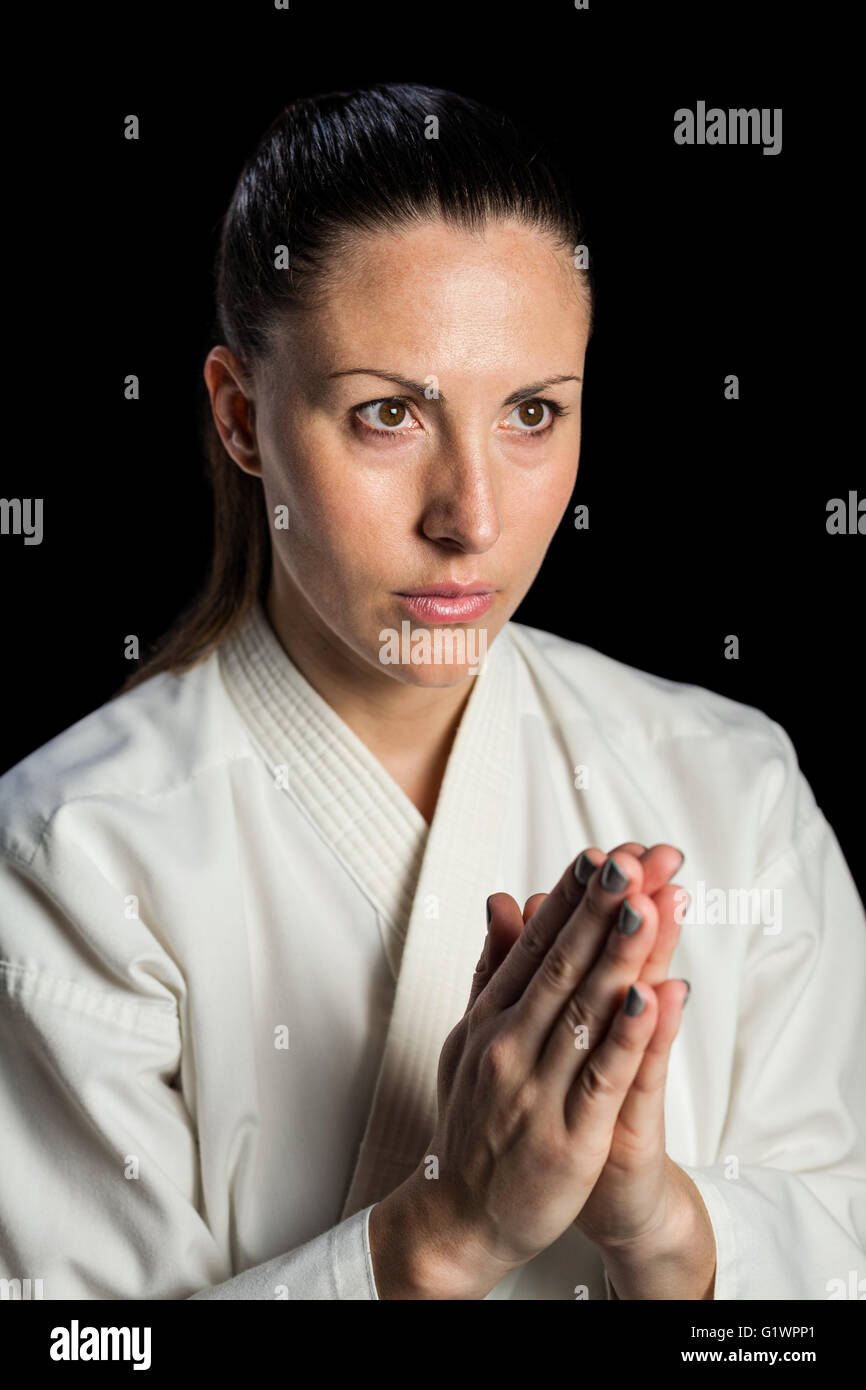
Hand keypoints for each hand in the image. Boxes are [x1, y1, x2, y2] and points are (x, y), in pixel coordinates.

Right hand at [488, 843, 690, 1251]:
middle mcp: (509, 1043)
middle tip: (636, 858)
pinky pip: (602, 1077)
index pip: (536, 942)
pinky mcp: (568, 1136)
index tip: (604, 852)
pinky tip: (652, 995)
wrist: (458, 1216)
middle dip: (602, 907)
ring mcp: (537, 1089)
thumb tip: (505, 899)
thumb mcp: (471, 1035)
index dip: (572, 896)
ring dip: (619, 954)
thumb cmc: (474, 1119)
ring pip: (584, 1010)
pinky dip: (628, 1035)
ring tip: (648, 904)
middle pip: (562, 963)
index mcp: (490, 1016)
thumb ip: (493, 967)